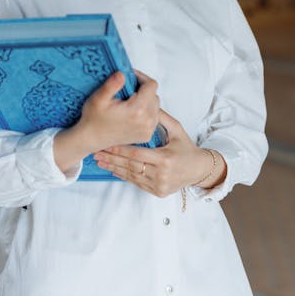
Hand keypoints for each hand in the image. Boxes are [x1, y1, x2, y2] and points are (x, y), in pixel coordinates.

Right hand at [53, 70, 159, 172]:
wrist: (91, 139)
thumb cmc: (93, 119)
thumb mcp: (98, 98)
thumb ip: (112, 85)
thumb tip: (122, 74)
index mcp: (137, 111)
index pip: (151, 85)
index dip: (141, 77)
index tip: (130, 77)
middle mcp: (146, 122)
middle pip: (154, 94)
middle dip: (142, 89)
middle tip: (126, 89)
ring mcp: (148, 130)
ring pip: (155, 105)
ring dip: (145, 99)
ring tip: (128, 100)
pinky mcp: (147, 135)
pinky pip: (153, 116)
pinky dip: (146, 110)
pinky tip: (132, 111)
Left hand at [93, 109, 222, 197]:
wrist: (198, 170)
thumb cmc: (187, 147)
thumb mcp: (177, 129)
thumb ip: (162, 117)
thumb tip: (148, 103)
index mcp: (165, 158)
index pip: (137, 154)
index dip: (120, 149)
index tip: (107, 144)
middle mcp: (161, 174)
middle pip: (131, 166)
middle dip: (112, 159)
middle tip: (96, 152)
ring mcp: (159, 185)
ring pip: (132, 176)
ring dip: (114, 168)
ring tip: (99, 161)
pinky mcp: (157, 192)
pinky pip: (137, 183)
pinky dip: (124, 176)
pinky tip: (112, 169)